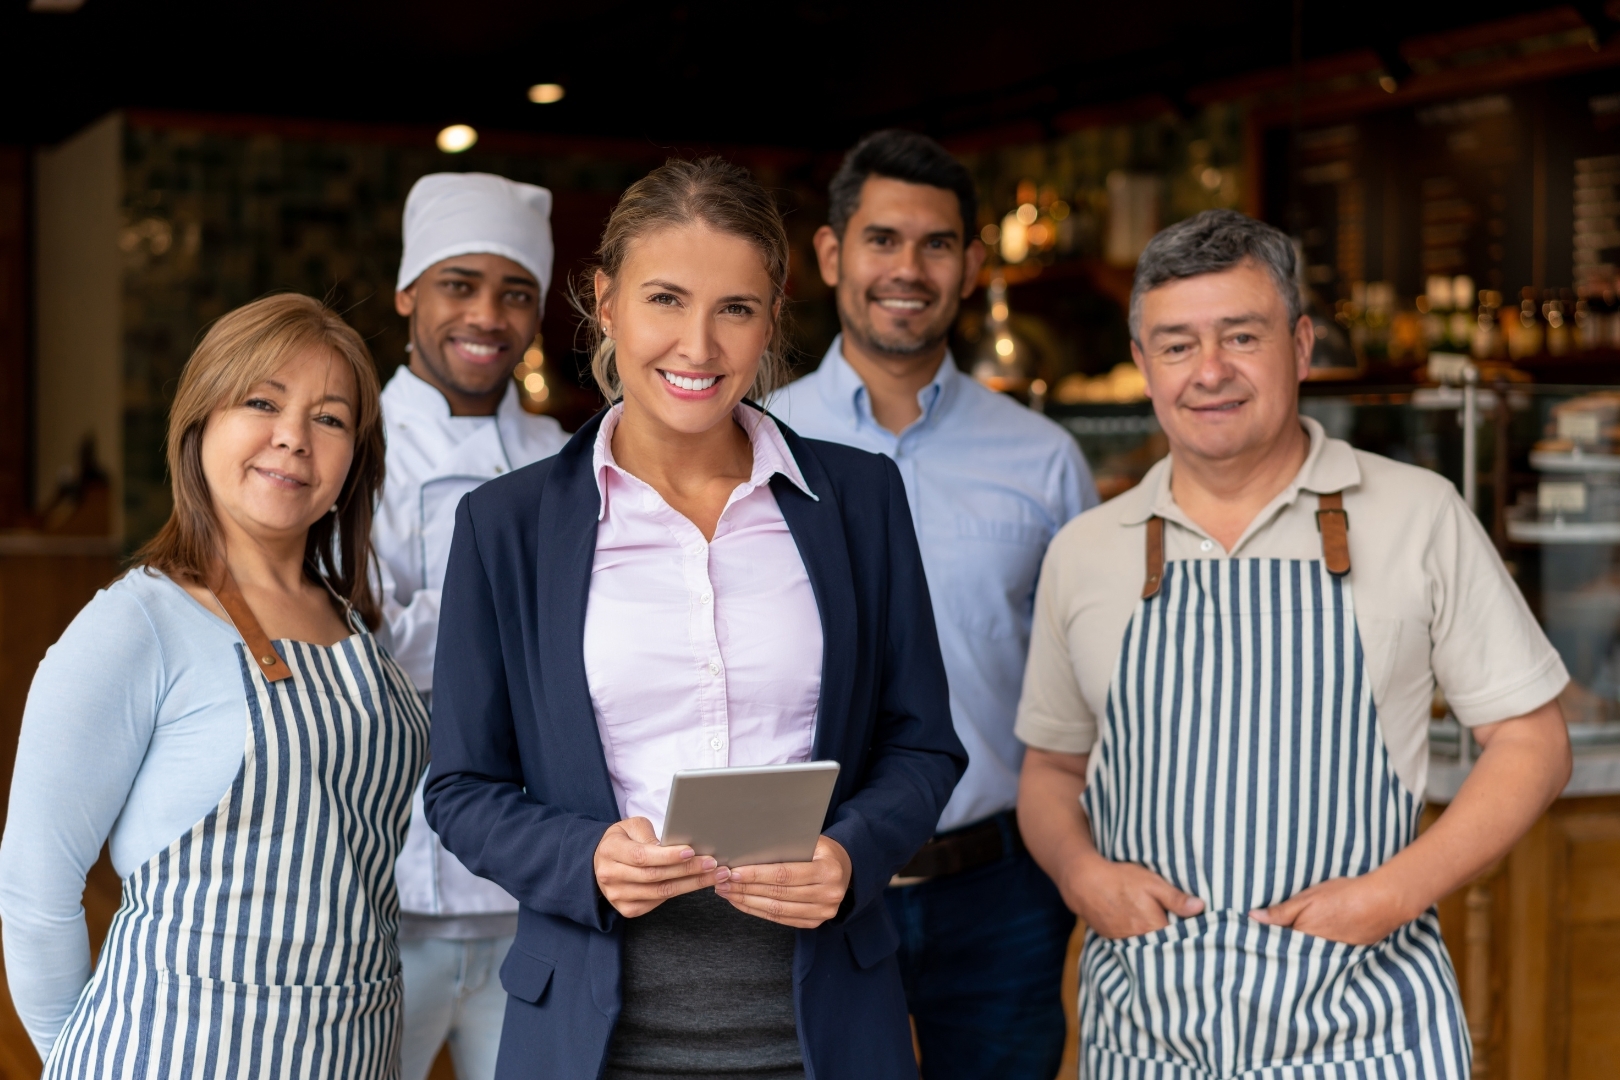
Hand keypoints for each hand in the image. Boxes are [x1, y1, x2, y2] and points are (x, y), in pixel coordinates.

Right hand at [594, 817, 728, 917]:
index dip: (668, 856)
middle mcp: (611, 876)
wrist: (602, 861)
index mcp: (611, 851)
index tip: (691, 851)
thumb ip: (650, 835)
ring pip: (661, 892)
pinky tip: (697, 884)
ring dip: (691, 884)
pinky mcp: (627, 909)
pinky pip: (658, 902)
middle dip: (688, 870)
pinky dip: (680, 892)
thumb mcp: (632, 826)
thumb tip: (675, 847)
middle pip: (655, 876)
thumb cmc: (623, 840)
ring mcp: (618, 896)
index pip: (642, 856)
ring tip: (715, 875)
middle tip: (713, 863)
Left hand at [715, 836, 851, 928]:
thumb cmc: (823, 851)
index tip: (734, 871)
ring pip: (776, 909)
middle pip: (778, 893)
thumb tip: (749, 846)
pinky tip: (741, 901)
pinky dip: (757, 910)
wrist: (846, 869)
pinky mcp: (813, 922)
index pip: (785, 874)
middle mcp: (828, 894)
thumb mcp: (812, 841)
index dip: (757, 874)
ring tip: (726, 892)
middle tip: (722, 881)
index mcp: (828, 870)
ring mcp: (822, 912)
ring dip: (747, 901)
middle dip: (746, 887)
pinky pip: (779, 918)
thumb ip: (787, 845)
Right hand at [1061, 853, 1204, 938]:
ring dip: (1158, 943)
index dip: (1190, 937)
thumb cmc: (1121, 879)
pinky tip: (1145, 931)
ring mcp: (1126, 942)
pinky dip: (1142, 941)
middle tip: (1185, 935)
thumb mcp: (1152, 882)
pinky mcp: (1115, 940)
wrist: (1084, 883)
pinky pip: (1134, 945)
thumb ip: (1176, 898)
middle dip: (1176, 943)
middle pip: (1165, 947)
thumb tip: (1201, 907)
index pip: (1180, 940)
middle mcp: (1141, 940)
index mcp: (1154, 927)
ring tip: (1166, 934)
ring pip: (1149, 947)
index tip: (1202, 935)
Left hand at [1251, 872, 1412, 945]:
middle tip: (1259, 954)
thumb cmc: (1343, 896)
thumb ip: (1280, 912)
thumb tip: (1252, 917)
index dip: (1262, 944)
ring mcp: (1332, 957)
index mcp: (1302, 938)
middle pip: (1291, 956)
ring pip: (1307, 959)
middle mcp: (1316, 953)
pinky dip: (1315, 957)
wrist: (1382, 902)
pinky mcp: (1346, 955)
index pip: (1275, 946)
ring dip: (1296, 957)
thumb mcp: (1307, 898)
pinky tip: (1309, 954)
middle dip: (1277, 954)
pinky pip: (1324, 960)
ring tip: (1280, 956)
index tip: (1248, 945)